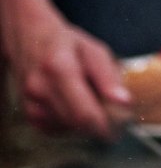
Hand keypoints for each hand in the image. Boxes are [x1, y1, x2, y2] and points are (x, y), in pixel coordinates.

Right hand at [5, 16, 131, 139]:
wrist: (29, 38)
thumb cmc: (67, 44)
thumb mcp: (95, 51)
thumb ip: (110, 77)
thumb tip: (124, 103)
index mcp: (58, 68)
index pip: (84, 113)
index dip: (107, 126)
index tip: (122, 126)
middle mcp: (40, 88)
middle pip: (78, 124)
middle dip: (101, 126)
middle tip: (115, 117)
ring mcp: (31, 102)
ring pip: (70, 129)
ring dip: (87, 123)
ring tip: (91, 102)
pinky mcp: (29, 114)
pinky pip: (59, 130)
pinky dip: (72, 124)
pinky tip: (75, 106)